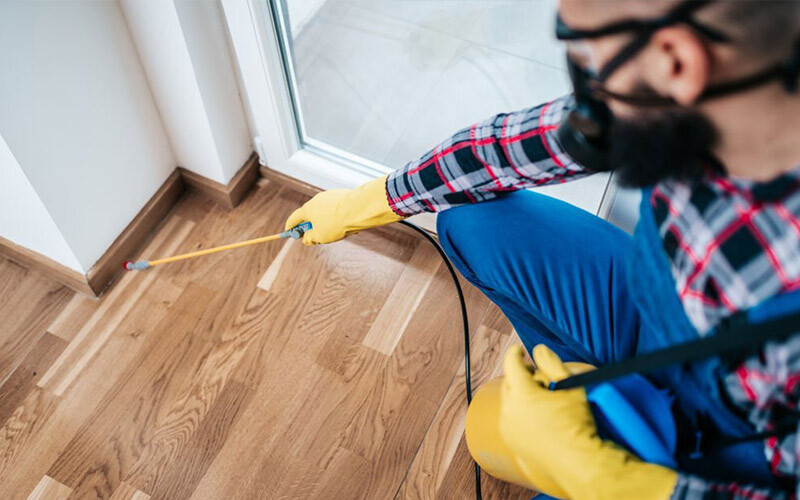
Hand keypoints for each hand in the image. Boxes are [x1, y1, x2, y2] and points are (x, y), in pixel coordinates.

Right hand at [285, 176, 402, 245]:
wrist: (358, 209)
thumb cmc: (336, 223)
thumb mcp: (320, 236)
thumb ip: (310, 238)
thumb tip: (307, 238)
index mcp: (308, 209)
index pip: (294, 218)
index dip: (291, 226)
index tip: (289, 232)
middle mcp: (317, 200)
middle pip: (311, 214)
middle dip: (312, 225)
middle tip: (315, 235)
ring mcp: (331, 196)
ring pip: (326, 212)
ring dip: (328, 222)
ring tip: (339, 232)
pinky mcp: (343, 195)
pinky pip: (337, 209)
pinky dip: (339, 217)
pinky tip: (349, 226)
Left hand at [499, 345, 677, 499]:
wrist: (579, 462)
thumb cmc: (577, 423)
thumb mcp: (569, 386)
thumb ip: (552, 364)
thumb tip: (539, 350)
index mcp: (521, 394)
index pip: (511, 364)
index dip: (515, 354)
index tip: (519, 350)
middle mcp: (509, 410)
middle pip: (509, 383)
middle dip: (520, 376)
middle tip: (537, 376)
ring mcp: (507, 428)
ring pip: (509, 402)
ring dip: (520, 396)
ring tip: (541, 399)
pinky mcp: (511, 442)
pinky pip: (510, 420)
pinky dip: (519, 414)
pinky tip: (536, 417)